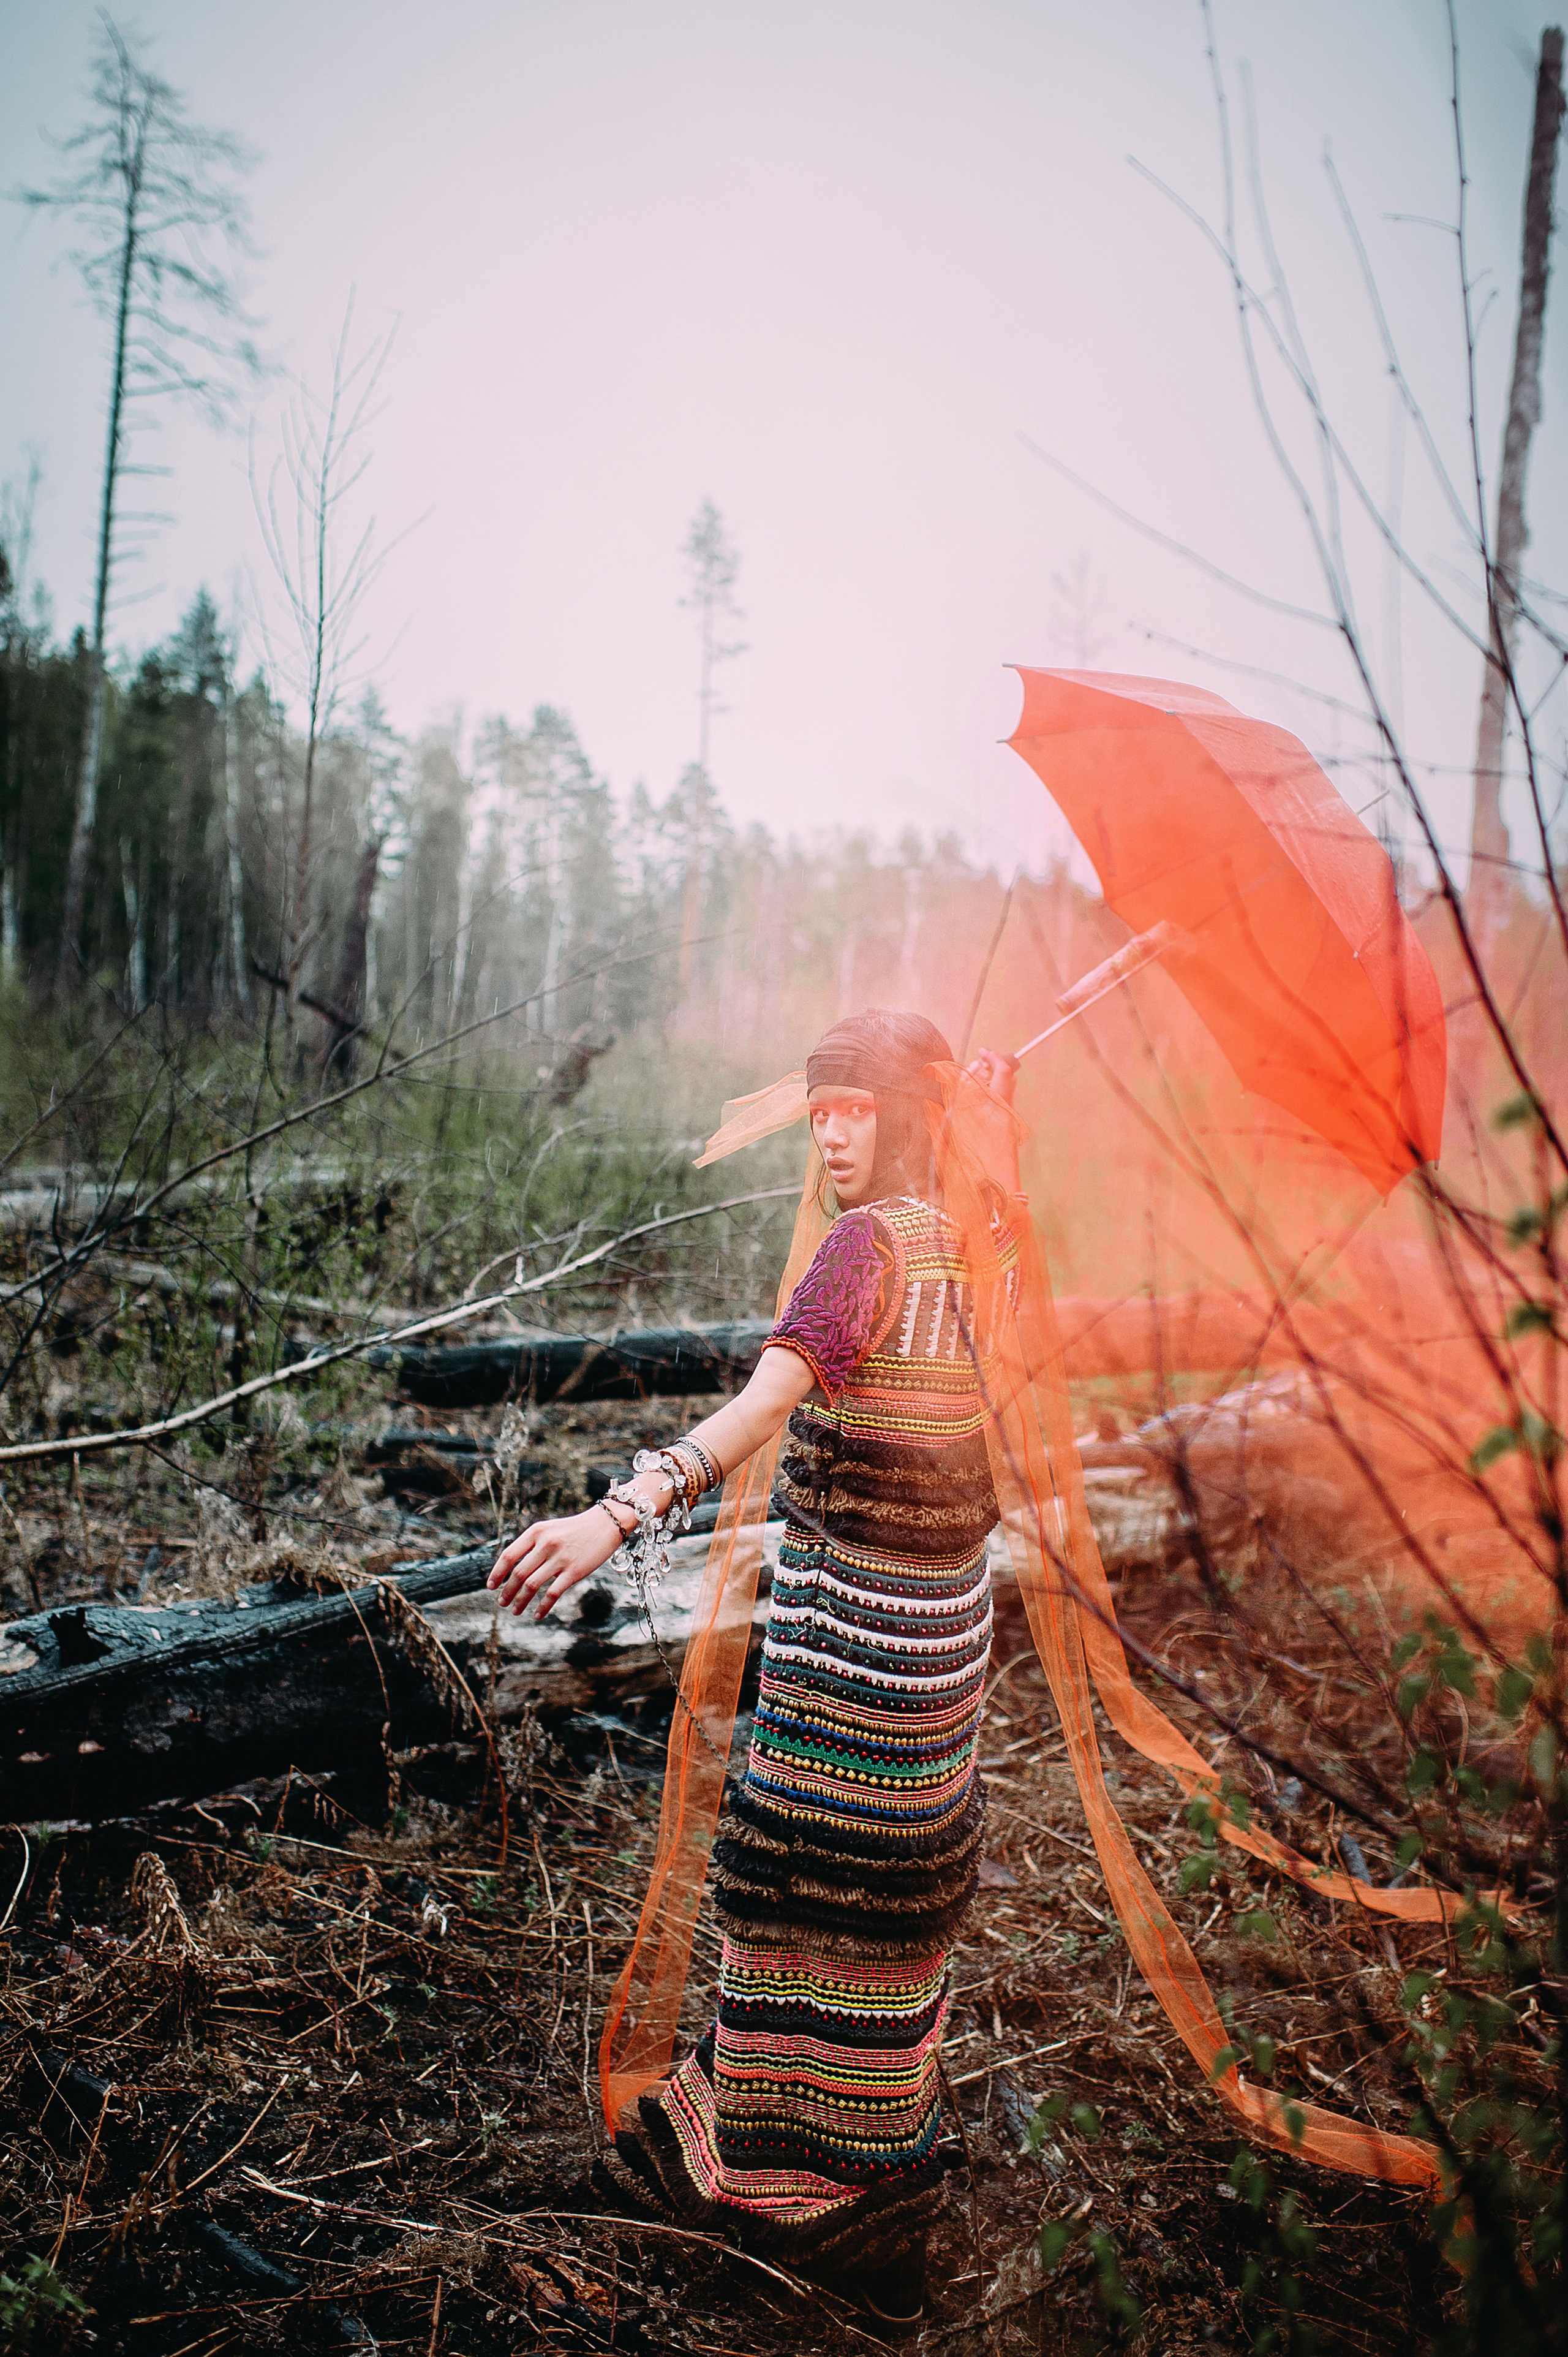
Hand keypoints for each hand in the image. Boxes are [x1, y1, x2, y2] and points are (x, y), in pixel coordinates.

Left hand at [487, 1505, 621, 1620]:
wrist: (607, 1524)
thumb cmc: (575, 1529)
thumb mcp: (549, 1529)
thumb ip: (532, 1545)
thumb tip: (513, 1568)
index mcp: (536, 1532)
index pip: (509, 1555)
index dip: (497, 1573)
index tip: (490, 1586)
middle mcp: (546, 1544)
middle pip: (518, 1573)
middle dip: (507, 1591)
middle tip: (501, 1602)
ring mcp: (560, 1558)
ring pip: (532, 1585)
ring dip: (520, 1601)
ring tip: (515, 1610)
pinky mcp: (574, 1572)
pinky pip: (553, 1594)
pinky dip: (542, 1607)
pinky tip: (538, 1615)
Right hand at [967, 1047, 1017, 1106]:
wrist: (990, 1115)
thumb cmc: (1000, 1098)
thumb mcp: (1005, 1071)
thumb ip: (996, 1057)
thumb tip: (982, 1050)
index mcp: (1000, 1075)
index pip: (989, 1060)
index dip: (986, 1059)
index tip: (986, 1063)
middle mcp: (988, 1080)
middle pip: (977, 1064)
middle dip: (978, 1066)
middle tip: (982, 1073)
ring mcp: (977, 1086)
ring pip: (968, 1071)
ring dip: (970, 1073)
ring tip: (975, 1081)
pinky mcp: (967, 1092)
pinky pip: (961, 1080)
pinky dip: (963, 1080)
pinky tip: (968, 1084)